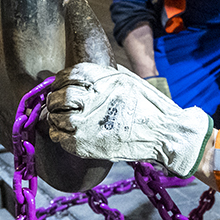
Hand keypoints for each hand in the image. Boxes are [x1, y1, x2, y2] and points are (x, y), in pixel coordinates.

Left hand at [46, 62, 213, 177]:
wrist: (164, 134)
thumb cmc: (149, 107)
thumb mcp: (128, 80)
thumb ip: (104, 76)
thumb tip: (82, 77)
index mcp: (103, 80)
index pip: (69, 75)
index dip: (61, 81)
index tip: (60, 86)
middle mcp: (92, 98)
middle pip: (59, 96)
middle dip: (55, 100)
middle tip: (56, 105)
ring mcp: (87, 122)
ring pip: (56, 117)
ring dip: (56, 117)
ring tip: (62, 119)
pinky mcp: (85, 144)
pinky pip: (59, 136)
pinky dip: (58, 133)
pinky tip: (66, 132)